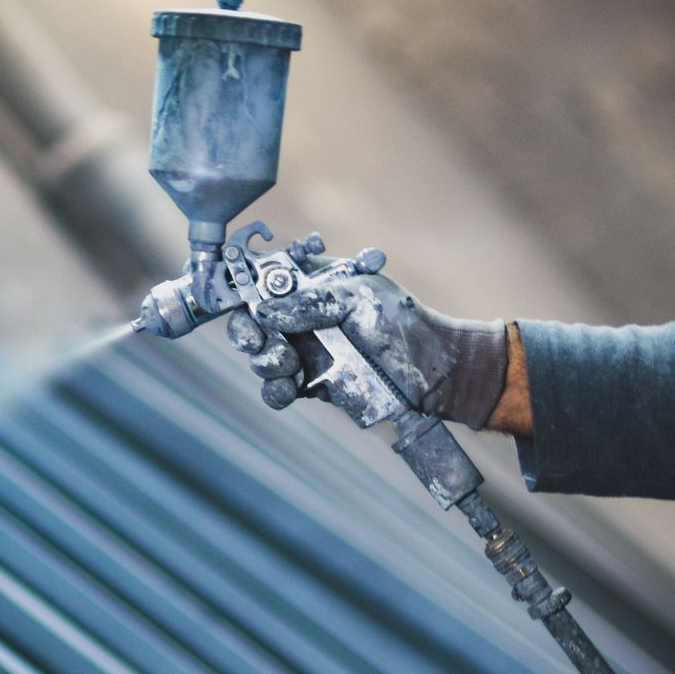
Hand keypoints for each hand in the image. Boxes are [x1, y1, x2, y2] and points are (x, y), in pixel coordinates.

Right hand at [225, 274, 512, 429]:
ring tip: (286, 363)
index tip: (238, 301)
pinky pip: (280, 389)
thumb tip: (264, 310)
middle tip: (258, 341)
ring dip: (264, 362)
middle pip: (252, 323)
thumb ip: (311, 301)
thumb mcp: (359, 297)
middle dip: (247, 332)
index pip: (264, 282)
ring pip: (262, 358)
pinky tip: (288, 389)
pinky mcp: (313, 384)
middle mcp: (303, 317)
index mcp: (312, 285)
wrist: (436, 372)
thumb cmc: (404, 322)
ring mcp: (307, 352)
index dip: (242, 289)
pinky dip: (276, 391)